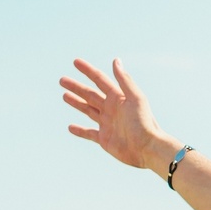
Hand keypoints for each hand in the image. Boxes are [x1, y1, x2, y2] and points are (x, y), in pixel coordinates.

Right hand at [61, 58, 175, 174]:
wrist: (148, 149)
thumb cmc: (144, 123)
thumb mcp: (135, 98)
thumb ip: (125, 80)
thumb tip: (116, 60)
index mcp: (118, 98)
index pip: (100, 80)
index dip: (88, 71)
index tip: (75, 61)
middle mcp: (112, 109)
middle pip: (90, 94)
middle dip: (76, 87)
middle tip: (62, 80)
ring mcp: (107, 124)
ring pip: (88, 110)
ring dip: (76, 102)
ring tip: (64, 95)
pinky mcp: (104, 139)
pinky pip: (88, 133)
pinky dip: (79, 131)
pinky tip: (70, 127)